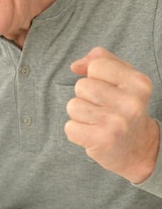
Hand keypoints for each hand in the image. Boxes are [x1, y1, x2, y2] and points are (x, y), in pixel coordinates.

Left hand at [65, 47, 159, 183]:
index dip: (95, 76)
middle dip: (85, 96)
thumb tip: (75, 66)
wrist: (138, 148)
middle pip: (82, 85)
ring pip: (73, 106)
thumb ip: (100, 60)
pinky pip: (69, 127)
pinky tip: (93, 134)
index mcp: (139, 82)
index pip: (96, 65)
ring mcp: (117, 122)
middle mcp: (131, 102)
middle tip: (102, 109)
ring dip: (80, 115)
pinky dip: (76, 132)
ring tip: (98, 121)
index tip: (109, 91)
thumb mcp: (122, 78)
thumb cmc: (124, 107)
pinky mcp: (102, 140)